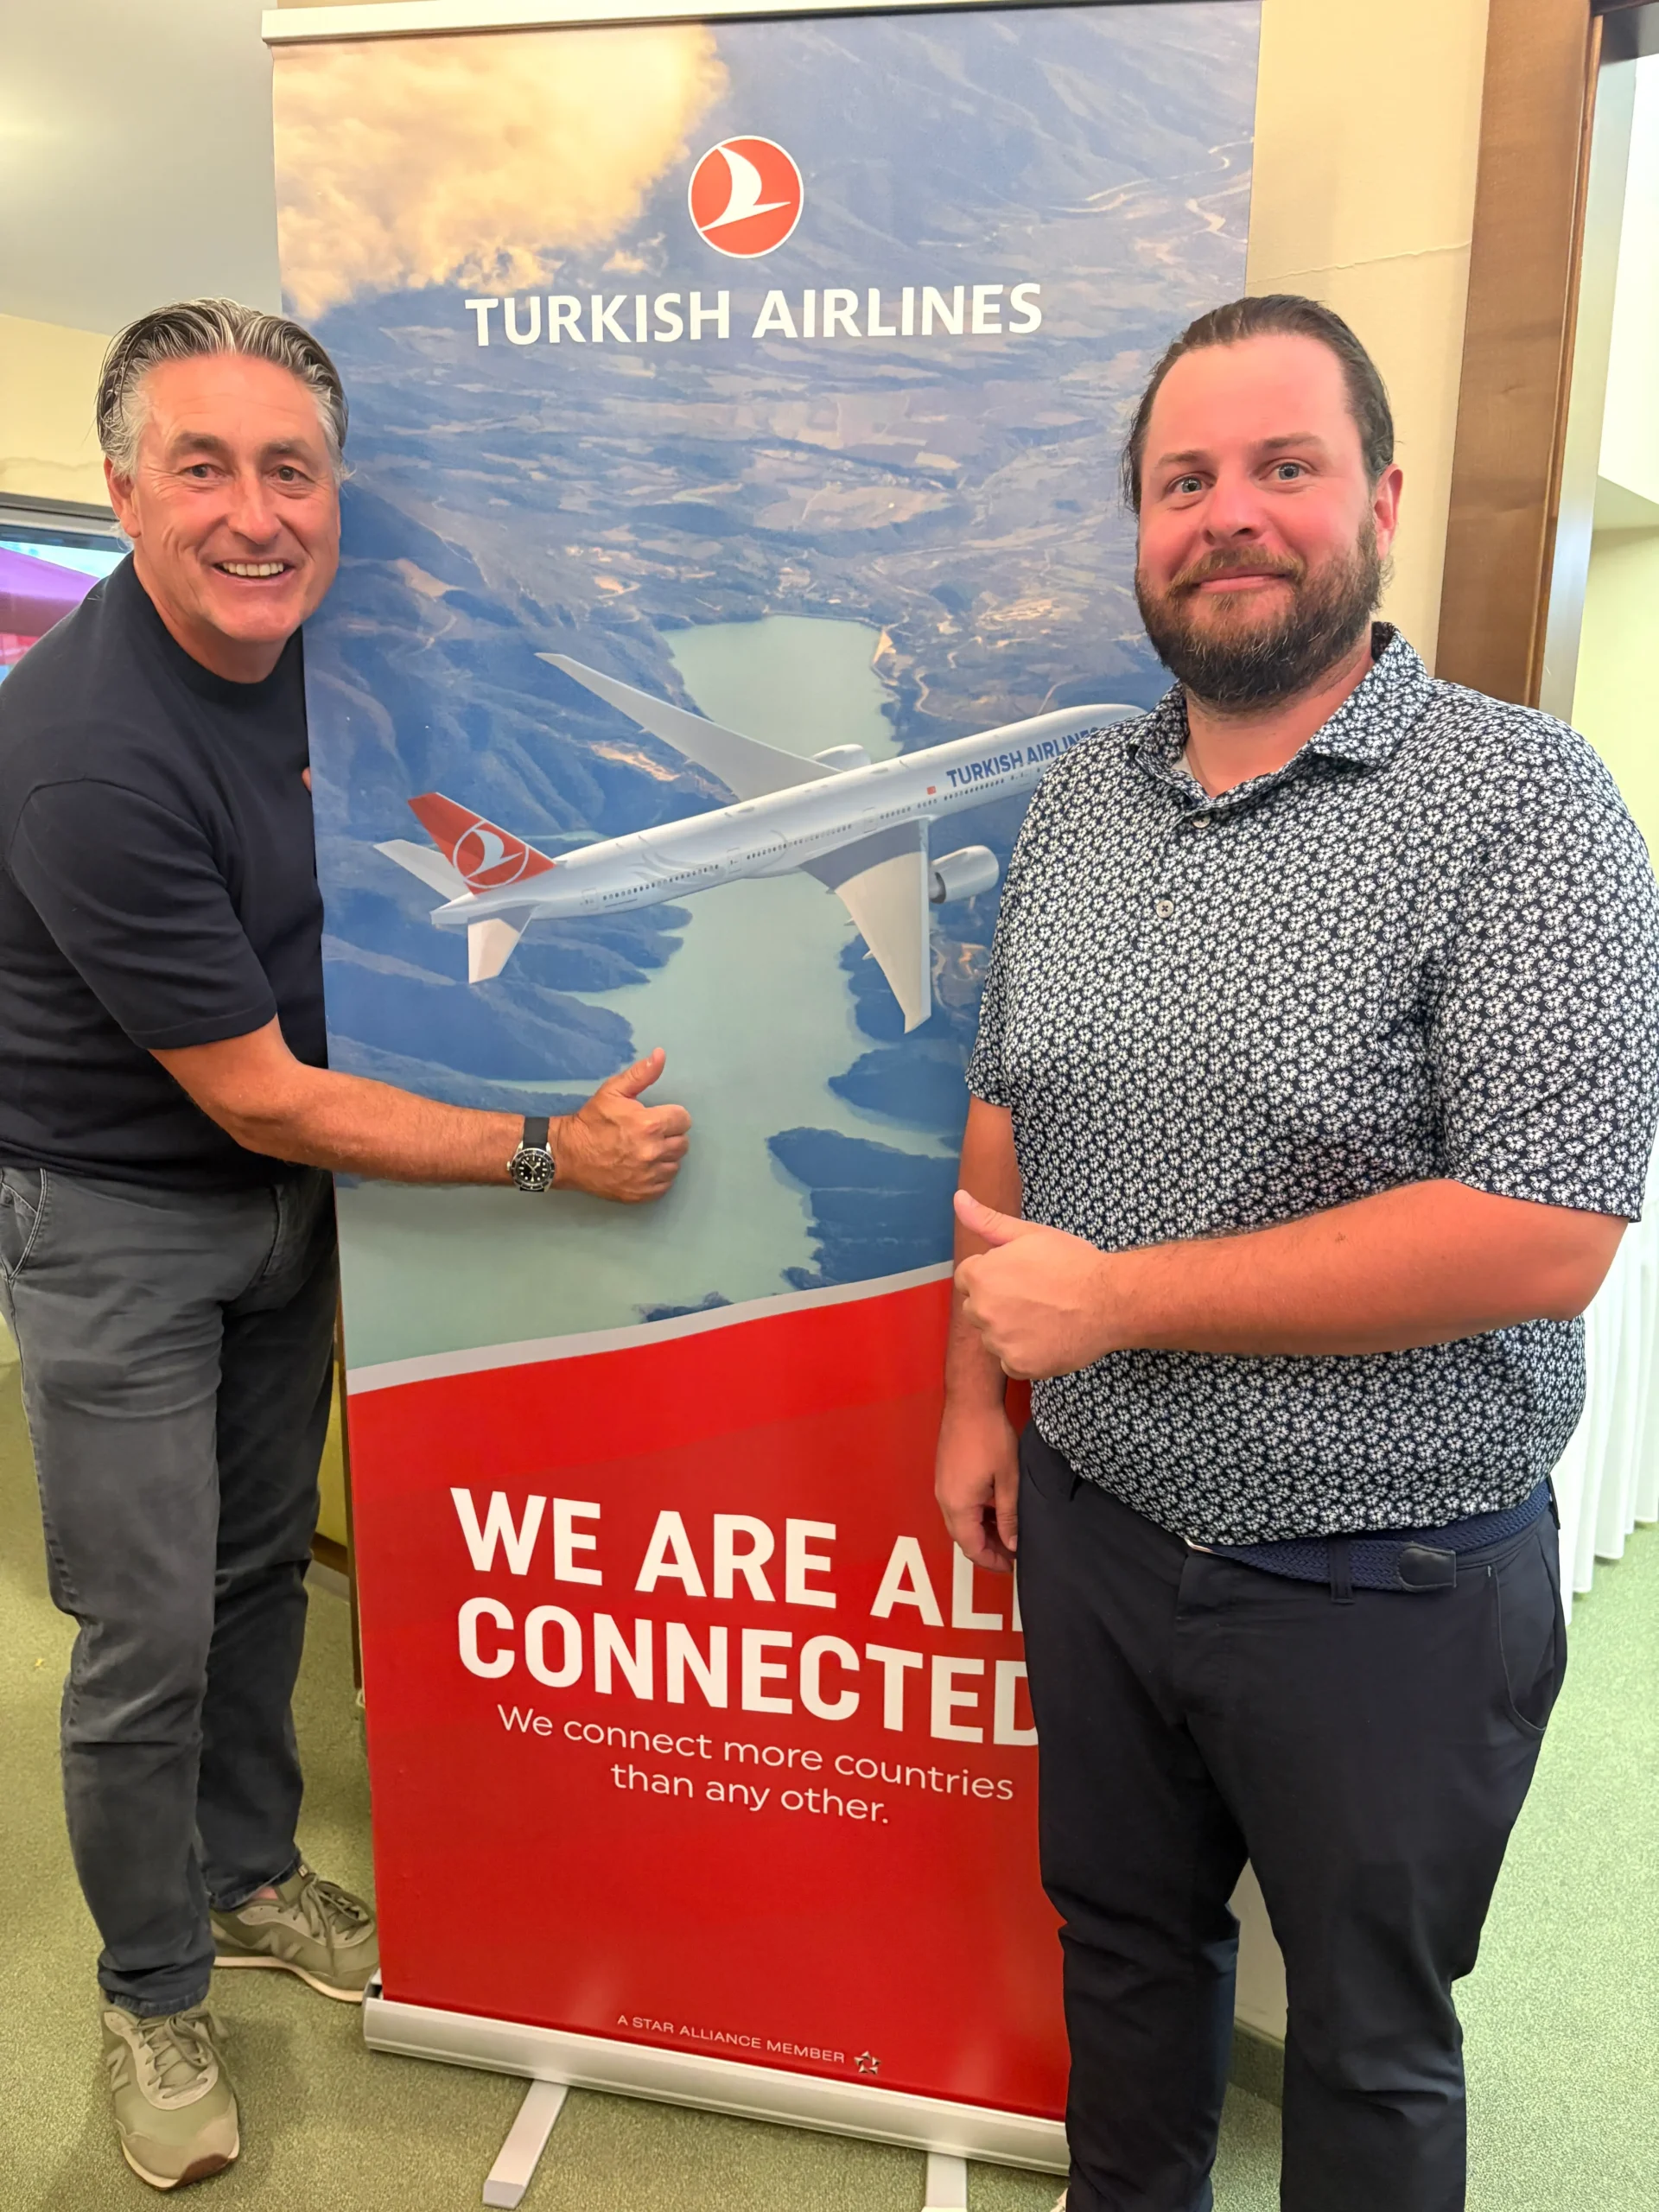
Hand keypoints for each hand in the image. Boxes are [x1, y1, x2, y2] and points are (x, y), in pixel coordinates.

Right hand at [553, 1049, 689, 1202]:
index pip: (683, 1119)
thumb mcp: (613, 1091)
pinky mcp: (643, 1194)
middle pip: (683, 1143)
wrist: (567, 1155)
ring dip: (665, 1156)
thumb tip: (661, 1055)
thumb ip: (641, 1074)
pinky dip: (658, 1176)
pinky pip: (665, 1183)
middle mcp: (653, 1152)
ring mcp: (649, 1176)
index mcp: (650, 1125)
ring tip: (645, 1150)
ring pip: (675, 1164)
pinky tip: (642, 1167)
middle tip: (649, 1134)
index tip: (656, 1117)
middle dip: (669, 1135)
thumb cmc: (591, 1121)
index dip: (671, 1116)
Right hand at [935, 1395, 1020, 1572]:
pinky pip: (958, 1505)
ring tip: (1008, 1531)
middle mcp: (945, 1499)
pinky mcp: (946, 1474)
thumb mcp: (1008, 1480)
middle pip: (963, 1537)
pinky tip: (994, 1509)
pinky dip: (975, 1514)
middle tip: (1012, 1551)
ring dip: (981, 1531)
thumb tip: (1012, 1543)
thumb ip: (1009, 1516)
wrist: (970, 1402)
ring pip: (960, 1521)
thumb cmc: (990, 1435)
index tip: (1011, 1566)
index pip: (971, 1547)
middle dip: (987, 1548)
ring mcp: (943, 1486)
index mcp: (959, 1505)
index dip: (991, 1561)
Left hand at [953, 1190, 1117, 1377]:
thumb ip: (987, 1221)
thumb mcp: (1030, 1234)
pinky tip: (1048, 1338)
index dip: (994, 1274)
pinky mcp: (1019, 1366)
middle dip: (997, 1302)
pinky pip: (1010, 1361)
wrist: (1109, 1300)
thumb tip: (959, 1199)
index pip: (968, 1278)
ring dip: (1010, 1330)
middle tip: (1035, 1296)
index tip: (1020, 1275)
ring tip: (1044, 1317)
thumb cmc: (1072, 1262)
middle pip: (977, 1308)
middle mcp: (983, 1311)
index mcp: (982, 1276)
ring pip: (993, 1336)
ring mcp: (1000, 1342)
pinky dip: (1025, 1353)